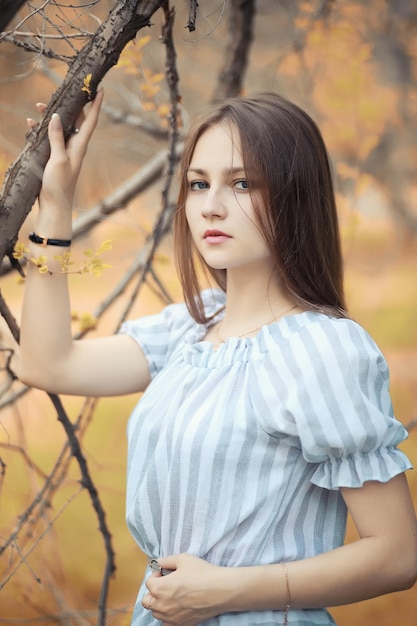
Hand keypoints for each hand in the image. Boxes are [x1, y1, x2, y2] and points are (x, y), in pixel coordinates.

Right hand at [37, 90, 103, 211]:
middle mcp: (74, 146)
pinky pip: (48, 138)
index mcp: (80, 146)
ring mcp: (64, 151)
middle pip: (75, 120)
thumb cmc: (59, 185)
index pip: (91, 121)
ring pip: (59, 127)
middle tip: (61, 91)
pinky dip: (40, 131)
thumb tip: (56, 117)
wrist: (54, 206)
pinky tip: (30, 126)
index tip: (101, 89)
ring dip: (49, 117)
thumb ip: (57, 137)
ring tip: (37, 107)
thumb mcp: (58, 160)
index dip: (96, 105)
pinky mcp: (54, 156)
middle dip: (68, 105)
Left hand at [142, 553, 229, 625]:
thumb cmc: (202, 573)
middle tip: (165, 584)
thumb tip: (157, 563)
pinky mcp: (180, 625)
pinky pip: (166, 623)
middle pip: (147, 601)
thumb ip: (166, 561)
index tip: (165, 572)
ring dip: (159, 604)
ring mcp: (170, 618)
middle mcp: (161, 605)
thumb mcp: (183, 559)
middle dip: (153, 591)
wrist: (220, 590)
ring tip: (172, 595)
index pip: (148, 582)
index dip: (156, 575)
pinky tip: (177, 607)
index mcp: (159, 588)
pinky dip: (168, 616)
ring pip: (156, 613)